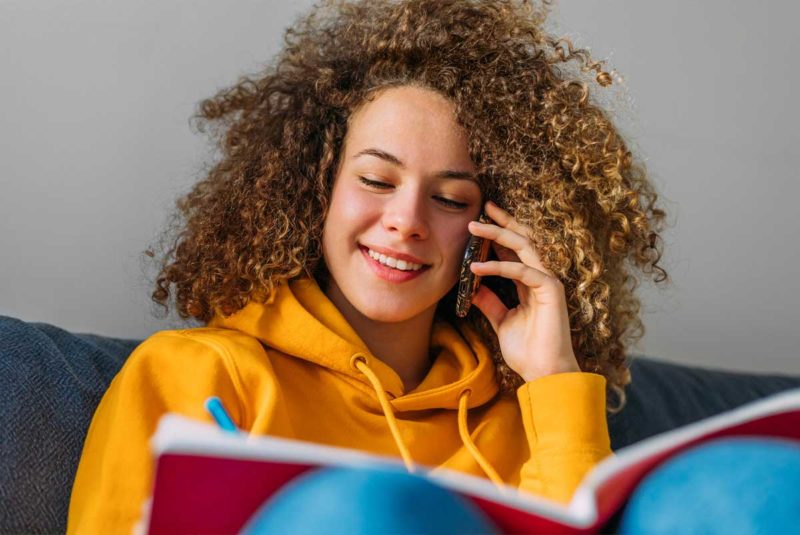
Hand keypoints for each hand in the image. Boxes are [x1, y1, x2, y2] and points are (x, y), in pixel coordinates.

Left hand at [467, 200, 579, 380]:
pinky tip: (476, 267)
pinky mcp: (551, 290)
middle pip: (522, 240)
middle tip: (481, 209)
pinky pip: (522, 271)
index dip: (500, 234)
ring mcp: (548, 282)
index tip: (481, 221)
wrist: (544, 373)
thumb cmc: (527, 351)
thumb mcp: (501, 320)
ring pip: (524, 247)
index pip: (514, 251)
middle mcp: (541, 277)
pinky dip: (498, 267)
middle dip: (502, 223)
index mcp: (530, 283)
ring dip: (498, 235)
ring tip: (474, 228)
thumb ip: (490, 302)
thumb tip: (473, 286)